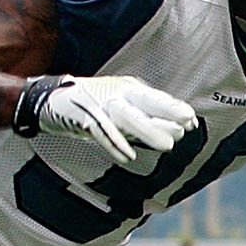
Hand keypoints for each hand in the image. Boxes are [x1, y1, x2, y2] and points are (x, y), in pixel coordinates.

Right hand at [18, 74, 195, 165]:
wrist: (53, 98)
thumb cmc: (96, 100)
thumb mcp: (123, 99)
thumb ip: (147, 111)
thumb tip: (181, 127)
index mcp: (128, 88)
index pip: (154, 97)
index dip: (172, 108)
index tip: (192, 119)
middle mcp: (115, 94)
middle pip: (143, 105)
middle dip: (164, 117)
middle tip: (183, 131)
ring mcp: (99, 106)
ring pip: (126, 119)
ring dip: (147, 132)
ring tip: (167, 146)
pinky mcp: (83, 120)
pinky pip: (101, 133)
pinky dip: (114, 145)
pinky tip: (128, 157)